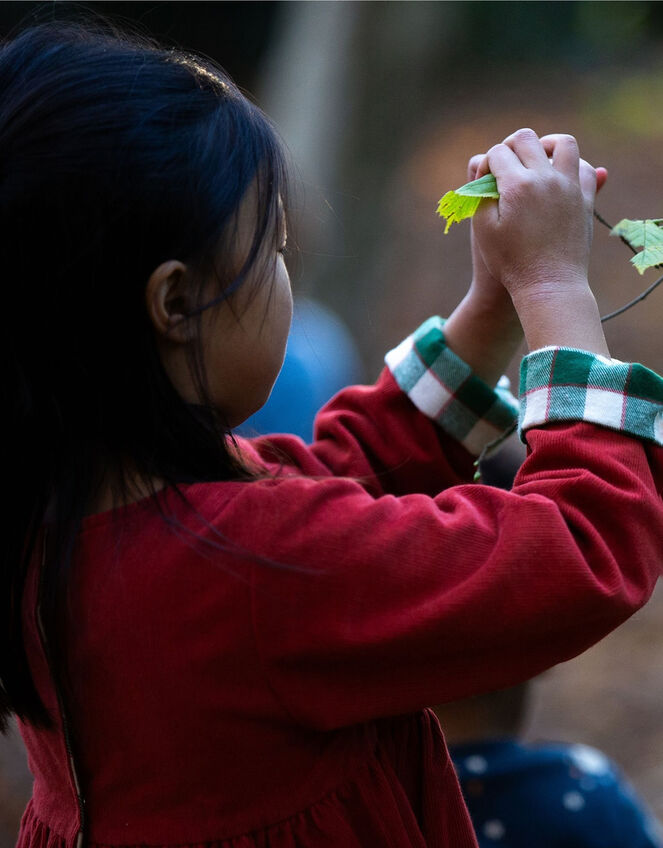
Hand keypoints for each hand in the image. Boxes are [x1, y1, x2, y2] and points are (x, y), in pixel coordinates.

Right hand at [472, 128, 601, 298]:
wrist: (549, 285)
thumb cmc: (510, 262)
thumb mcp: (483, 231)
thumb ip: (479, 194)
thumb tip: (484, 169)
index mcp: (517, 185)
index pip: (496, 153)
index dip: (485, 164)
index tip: (483, 180)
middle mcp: (546, 178)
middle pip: (526, 139)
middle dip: (510, 146)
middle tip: (504, 163)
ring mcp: (570, 186)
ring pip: (562, 143)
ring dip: (546, 144)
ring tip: (537, 156)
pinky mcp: (585, 200)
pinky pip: (585, 168)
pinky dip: (572, 165)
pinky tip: (559, 177)